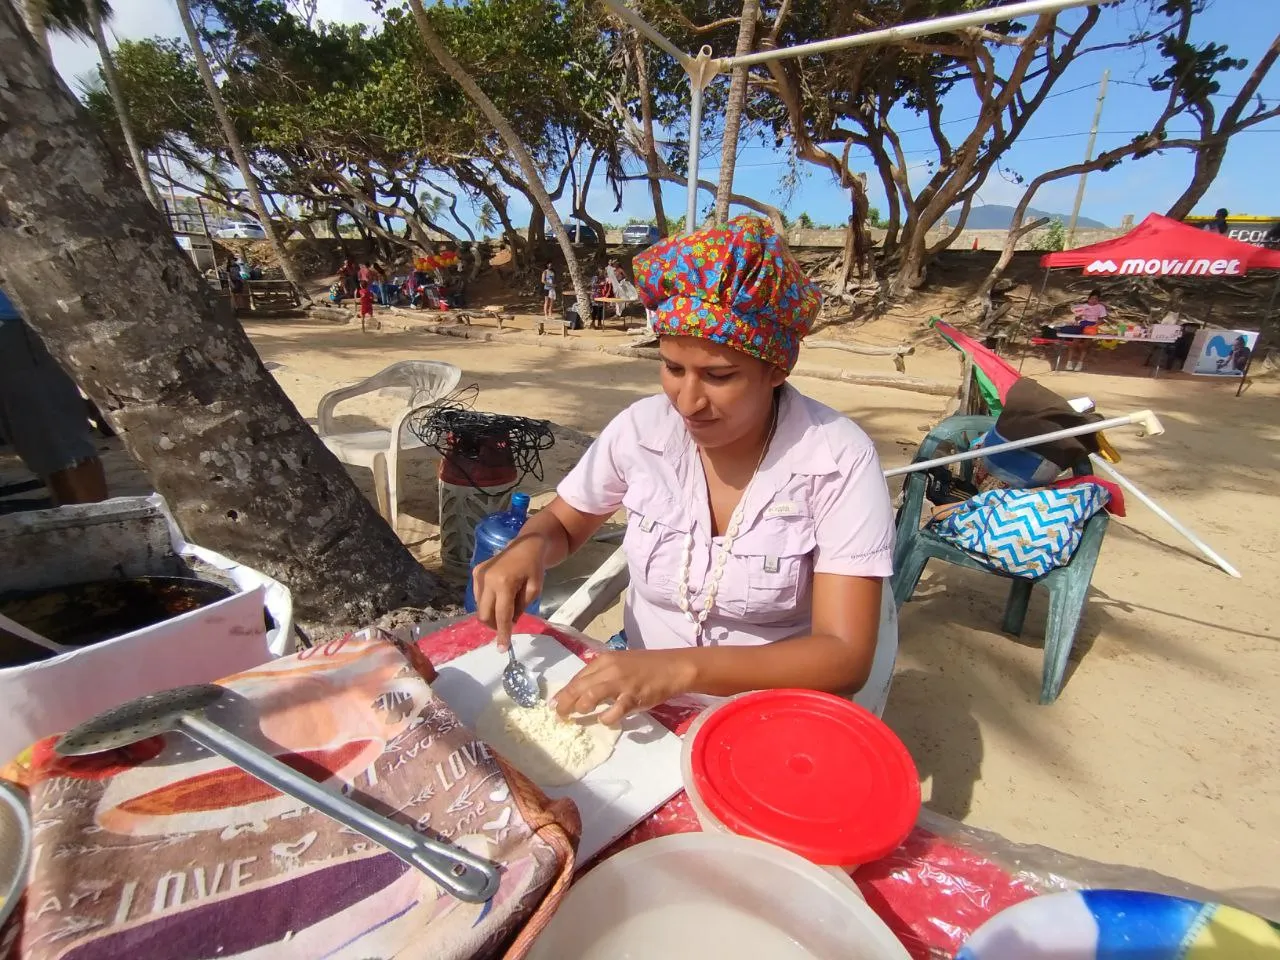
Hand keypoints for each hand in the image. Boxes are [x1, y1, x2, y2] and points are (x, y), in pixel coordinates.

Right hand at [472, 536, 545, 650]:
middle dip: (494, 625)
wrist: (525, 544)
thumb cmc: (534, 567)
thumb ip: (520, 608)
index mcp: (504, 583)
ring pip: (479, 607)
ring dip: (491, 613)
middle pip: (484, 614)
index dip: (502, 633)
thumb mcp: (534, 590)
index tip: (502, 648)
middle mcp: (487, 579)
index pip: (501, 615)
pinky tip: (499, 594)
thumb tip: (508, 622)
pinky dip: (488, 602)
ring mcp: (479, 575)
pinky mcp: (476, 572)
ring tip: (506, 604)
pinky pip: (478, 596)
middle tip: (506, 626)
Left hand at [552, 649, 697, 725]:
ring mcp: (621, 683)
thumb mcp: (619, 664)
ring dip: (581, 707)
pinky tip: (604, 720)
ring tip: (578, 715)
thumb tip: (581, 691)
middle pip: (579, 686)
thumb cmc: (645, 666)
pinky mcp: (634, 696)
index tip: (553, 704)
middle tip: (559, 715)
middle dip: (565, 702)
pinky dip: (606, 718)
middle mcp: (609, 669)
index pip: (577, 677)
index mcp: (603, 661)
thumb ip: (601, 675)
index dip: (563, 692)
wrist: (672, 667)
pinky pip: (615, 710)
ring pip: (591, 695)